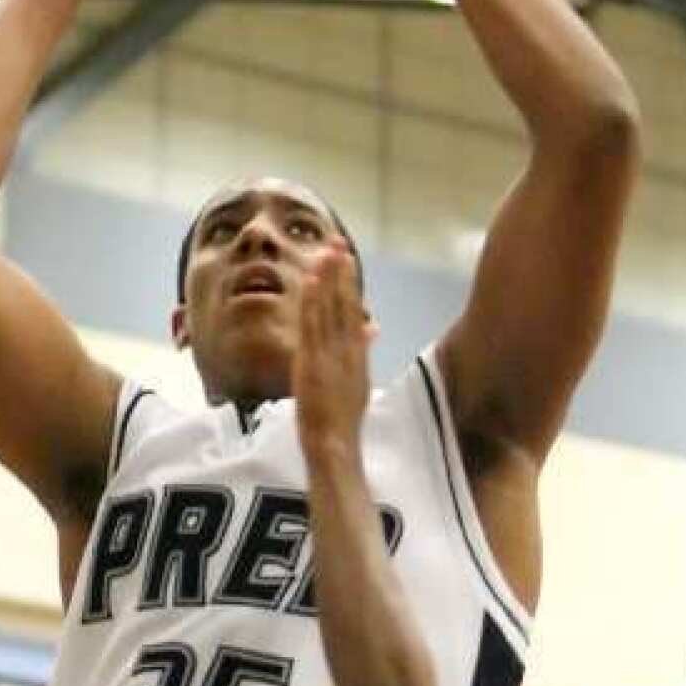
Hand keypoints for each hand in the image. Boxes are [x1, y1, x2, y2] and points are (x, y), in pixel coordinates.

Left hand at [294, 241, 371, 464]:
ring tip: (324, 252)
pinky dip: (313, 303)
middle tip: (337, 242)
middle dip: (340, 272)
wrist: (336, 443)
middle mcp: (347, 349)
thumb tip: (374, 326)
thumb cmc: (343, 418)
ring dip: (327, 279)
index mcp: (357, 353)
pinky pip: (313, 326)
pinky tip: (311, 282)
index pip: (353, 311)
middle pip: (344, 303)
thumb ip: (363, 350)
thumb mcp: (359, 381)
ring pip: (329, 309)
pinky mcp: (314, 361)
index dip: (349, 283)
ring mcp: (330, 354)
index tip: (346, 257)